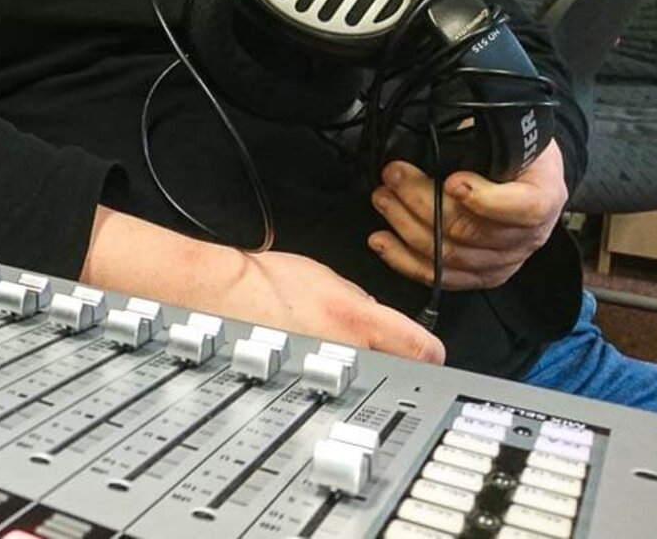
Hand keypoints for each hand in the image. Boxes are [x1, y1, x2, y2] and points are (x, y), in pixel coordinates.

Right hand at [223, 248, 445, 363]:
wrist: (223, 296)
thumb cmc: (264, 280)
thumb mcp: (327, 274)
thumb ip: (362, 299)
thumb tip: (380, 318)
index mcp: (357, 319)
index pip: (423, 350)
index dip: (433, 354)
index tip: (432, 355)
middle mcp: (347, 352)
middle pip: (397, 368)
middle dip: (390, 356)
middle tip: (372, 343)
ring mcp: (325, 371)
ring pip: (363, 372)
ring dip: (357, 361)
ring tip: (330, 342)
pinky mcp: (304, 382)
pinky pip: (331, 378)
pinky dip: (329, 368)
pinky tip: (310, 351)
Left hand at [368, 140, 566, 290]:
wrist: (530, 178)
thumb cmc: (516, 153)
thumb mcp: (511, 136)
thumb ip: (482, 143)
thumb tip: (435, 144)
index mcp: (544, 197)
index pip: (523, 208)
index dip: (485, 199)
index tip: (452, 180)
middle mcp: (529, 236)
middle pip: (470, 231)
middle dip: (421, 200)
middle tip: (393, 176)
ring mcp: (505, 261)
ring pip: (449, 255)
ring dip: (406, 225)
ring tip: (383, 198)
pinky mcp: (481, 276)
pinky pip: (440, 276)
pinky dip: (404, 260)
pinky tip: (382, 241)